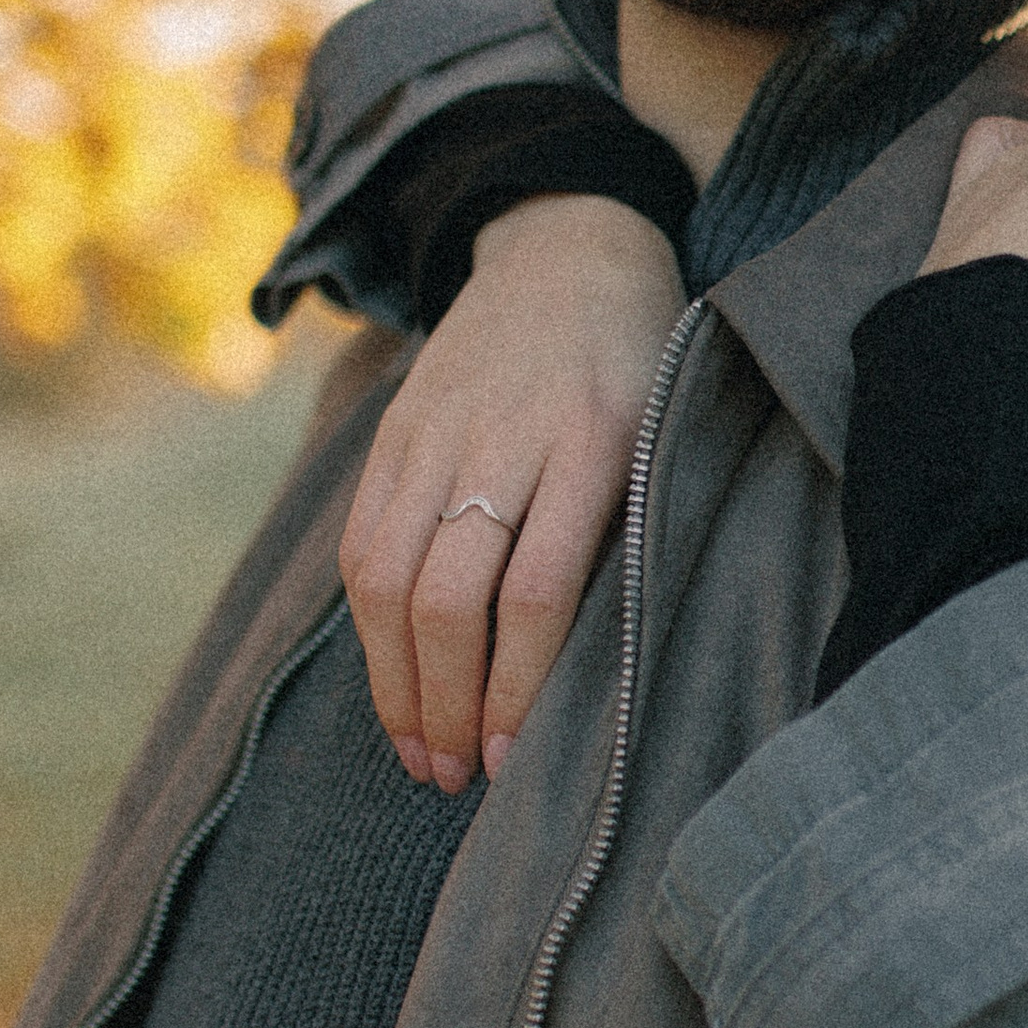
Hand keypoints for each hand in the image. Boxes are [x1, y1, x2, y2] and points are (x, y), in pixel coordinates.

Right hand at [340, 195, 685, 789]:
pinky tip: (392, 681)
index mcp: (593, 444)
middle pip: (450, 595)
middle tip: (458, 776)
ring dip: (397, 683)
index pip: (538, 591)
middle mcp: (506, 439)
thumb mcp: (664, 437)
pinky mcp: (396, 435)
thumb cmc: (643, 368)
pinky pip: (363, 543)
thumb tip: (608, 679)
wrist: (570, 251)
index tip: (515, 761)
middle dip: (447, 703)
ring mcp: (439, 435)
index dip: (519, 688)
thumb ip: (631, 536)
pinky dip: (371, 627)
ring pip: (389, 578)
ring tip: (419, 753)